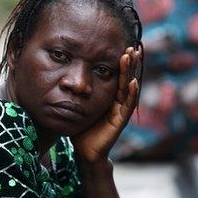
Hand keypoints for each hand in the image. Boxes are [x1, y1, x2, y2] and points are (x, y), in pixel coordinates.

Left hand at [74, 46, 141, 163]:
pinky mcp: (120, 121)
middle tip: (131, 46)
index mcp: (109, 96)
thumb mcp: (79, 105)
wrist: (85, 151)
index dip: (120, 62)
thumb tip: (64, 75)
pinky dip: (132, 93)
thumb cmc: (82, 128)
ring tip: (132, 56)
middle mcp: (117, 101)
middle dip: (129, 62)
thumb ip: (77, 92)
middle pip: (125, 77)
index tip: (122, 46)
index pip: (117, 75)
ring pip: (128, 87)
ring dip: (130, 71)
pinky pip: (127, 105)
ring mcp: (120, 110)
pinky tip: (133, 82)